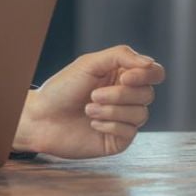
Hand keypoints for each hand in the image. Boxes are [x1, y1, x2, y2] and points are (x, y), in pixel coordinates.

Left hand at [12, 45, 164, 158]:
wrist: (41, 118)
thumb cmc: (62, 88)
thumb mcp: (90, 63)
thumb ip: (121, 56)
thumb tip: (150, 63)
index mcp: (122, 75)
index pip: (154, 73)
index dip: (146, 75)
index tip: (124, 77)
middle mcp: (127, 97)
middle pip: (148, 94)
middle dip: (119, 94)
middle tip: (93, 95)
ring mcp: (124, 119)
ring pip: (141, 114)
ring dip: (111, 110)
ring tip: (88, 109)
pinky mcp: (118, 139)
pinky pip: (130, 131)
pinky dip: (109, 125)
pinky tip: (92, 123)